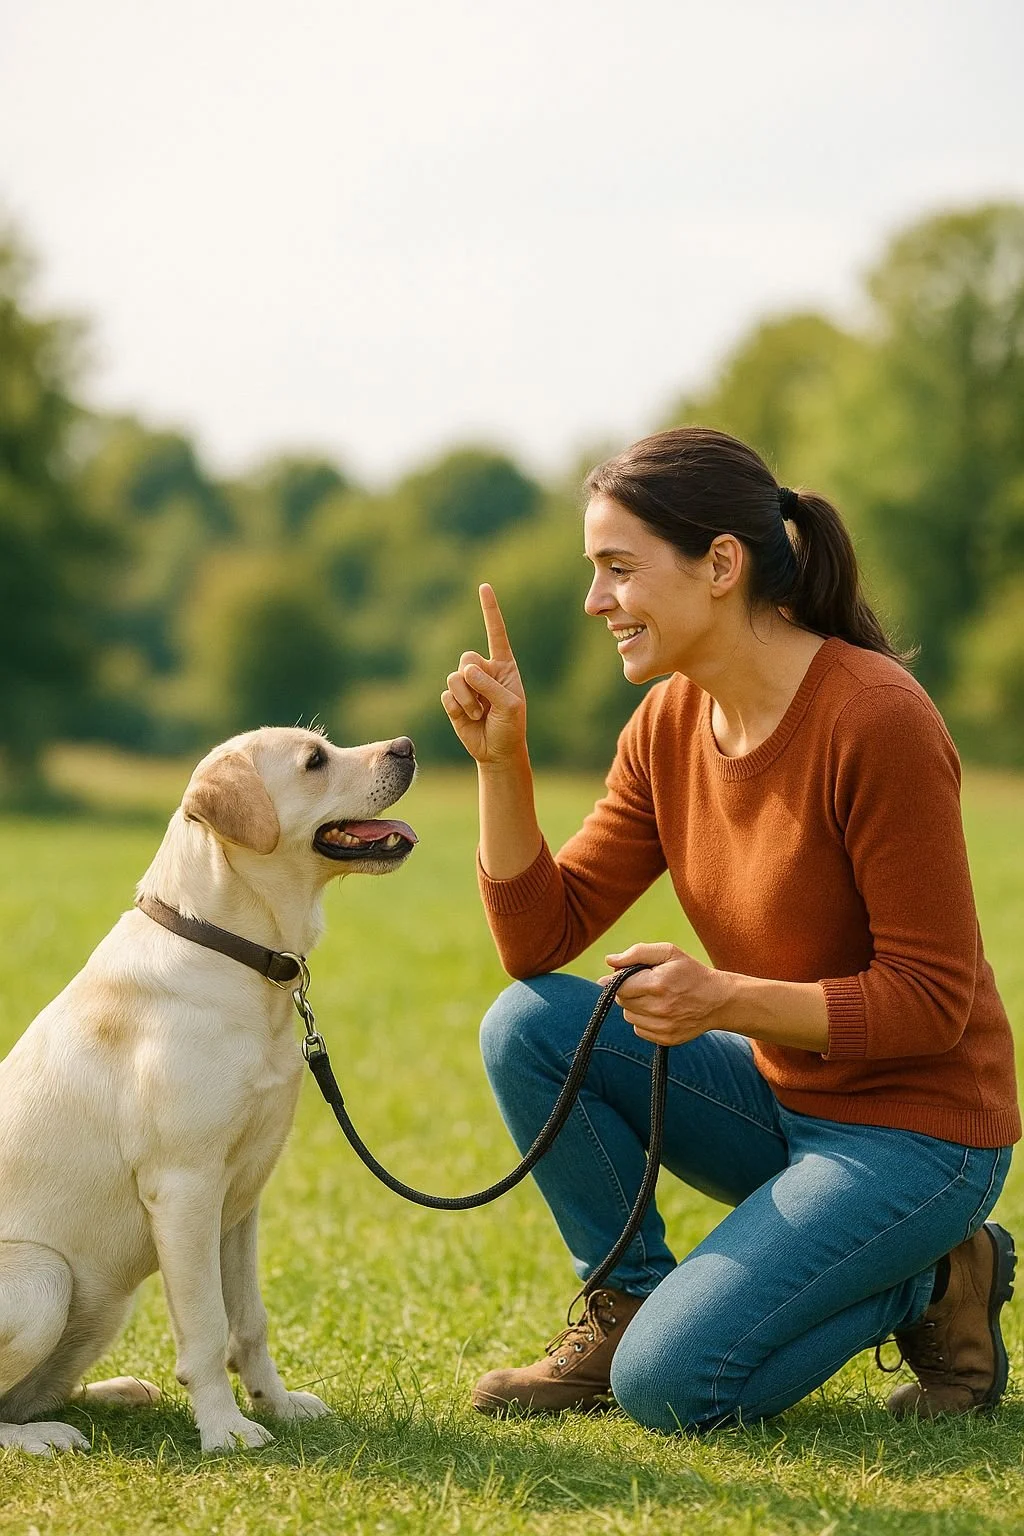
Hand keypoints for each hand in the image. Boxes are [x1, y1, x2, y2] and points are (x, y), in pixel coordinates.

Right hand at [442, 584, 528, 766]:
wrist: (497, 751)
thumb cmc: (511, 726)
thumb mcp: (510, 705)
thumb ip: (490, 685)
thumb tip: (465, 670)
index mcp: (504, 665)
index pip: (496, 633)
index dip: (489, 610)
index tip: (484, 587)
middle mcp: (484, 671)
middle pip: (467, 658)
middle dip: (474, 682)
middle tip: (485, 703)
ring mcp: (467, 686)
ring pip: (454, 678)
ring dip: (467, 699)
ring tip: (479, 714)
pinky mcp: (453, 700)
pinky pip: (447, 695)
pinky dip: (458, 708)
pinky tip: (469, 719)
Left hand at [600, 942, 729, 1045]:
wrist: (718, 1000)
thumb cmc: (690, 972)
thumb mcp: (668, 952)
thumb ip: (637, 953)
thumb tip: (609, 961)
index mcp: (658, 984)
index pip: (619, 986)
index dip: (619, 978)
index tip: (628, 974)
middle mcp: (659, 1008)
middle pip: (622, 1001)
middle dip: (628, 990)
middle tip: (646, 983)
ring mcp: (663, 1027)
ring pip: (628, 1016)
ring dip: (635, 1005)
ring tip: (654, 997)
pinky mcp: (665, 1039)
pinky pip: (638, 1029)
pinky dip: (643, 1019)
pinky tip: (659, 1010)